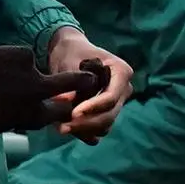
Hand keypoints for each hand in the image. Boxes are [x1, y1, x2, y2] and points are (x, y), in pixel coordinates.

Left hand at [46, 27, 132, 144]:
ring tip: (60, 127)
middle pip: (109, 114)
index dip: (92, 108)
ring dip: (84, 130)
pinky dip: (84, 132)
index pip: (110, 97)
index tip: (73, 113)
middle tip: (63, 127)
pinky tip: (65, 127)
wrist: (69, 51)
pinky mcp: (107, 112)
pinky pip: (99, 129)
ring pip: (105, 125)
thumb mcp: (69, 62)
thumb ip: (71, 83)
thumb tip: (68, 104)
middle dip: (86, 123)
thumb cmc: (71, 52)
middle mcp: (124, 89)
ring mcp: (117, 102)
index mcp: (121, 72)